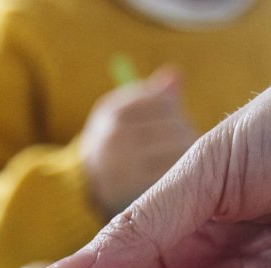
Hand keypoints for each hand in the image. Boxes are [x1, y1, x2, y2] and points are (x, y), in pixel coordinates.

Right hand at [79, 67, 198, 216]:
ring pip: (178, 150)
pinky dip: (180, 172)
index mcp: (114, 111)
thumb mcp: (123, 112)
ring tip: (183, 155)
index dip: (175, 111)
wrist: (83, 185)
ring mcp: (124, 163)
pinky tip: (177, 173)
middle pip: (174, 127)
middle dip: (186, 132)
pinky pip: (173, 173)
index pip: (164, 103)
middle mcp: (115, 135)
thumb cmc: (112, 141)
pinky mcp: (135, 188)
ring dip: (187, 152)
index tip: (175, 119)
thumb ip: (151, 94)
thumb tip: (176, 75)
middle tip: (187, 139)